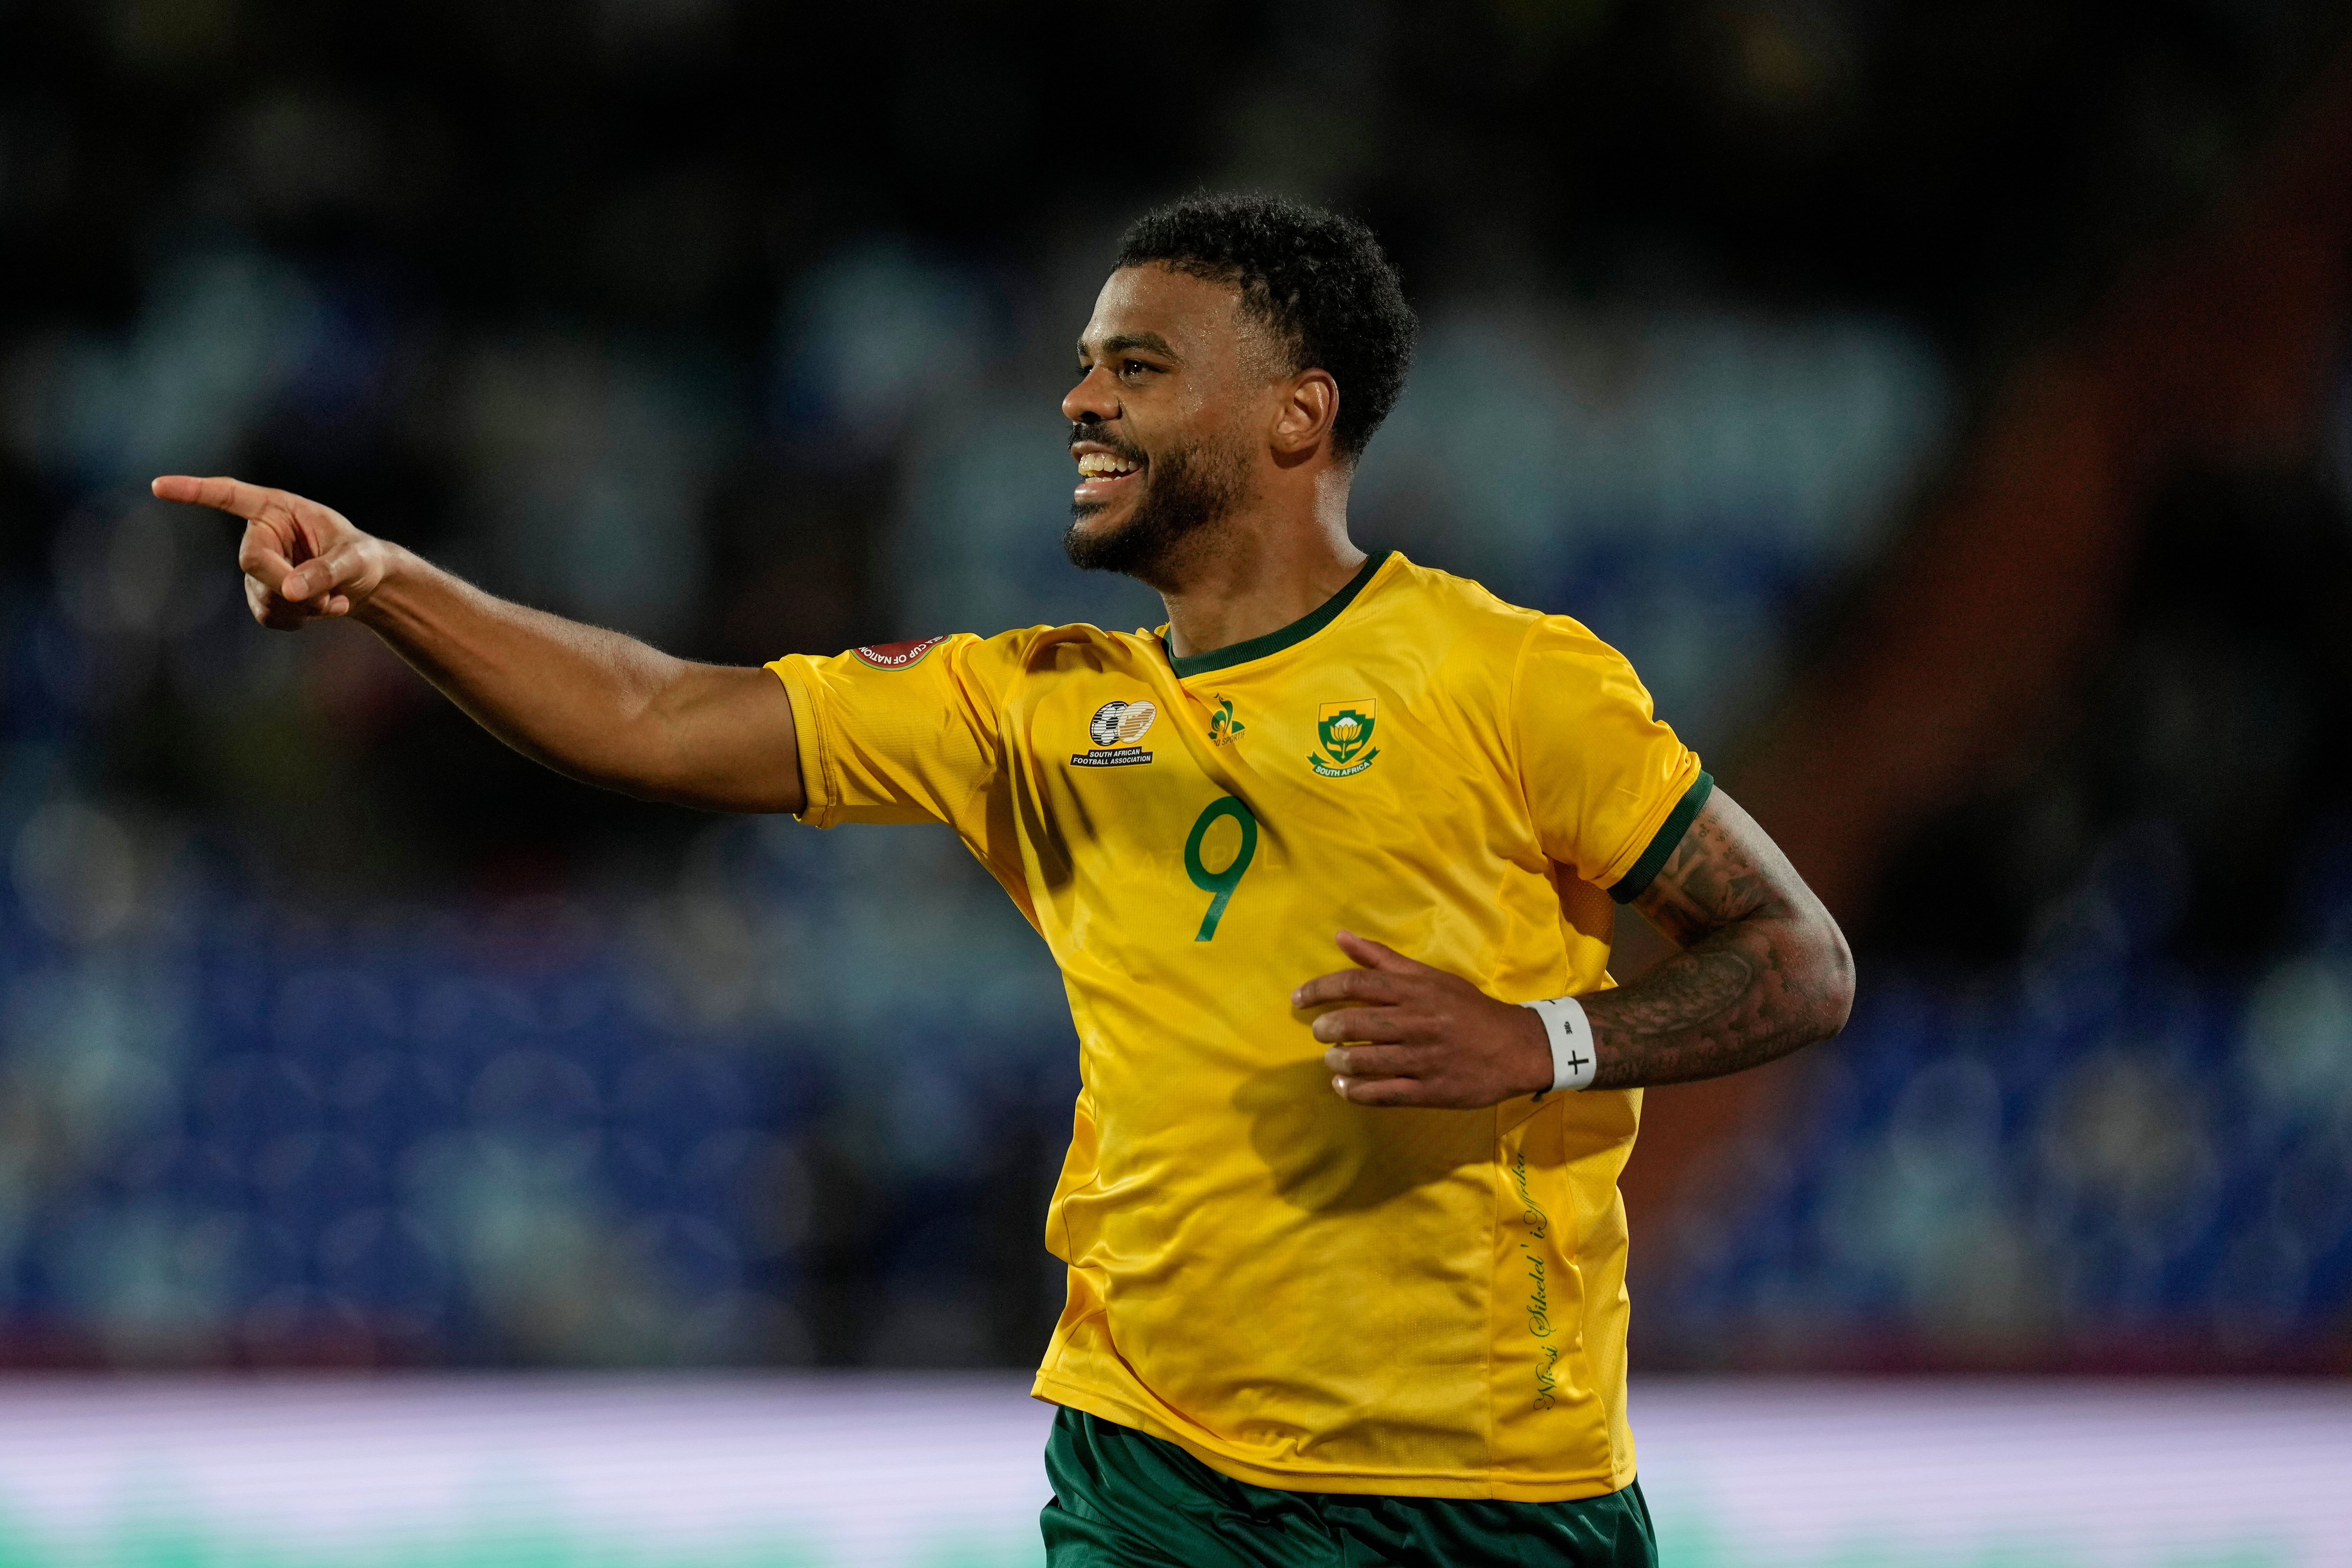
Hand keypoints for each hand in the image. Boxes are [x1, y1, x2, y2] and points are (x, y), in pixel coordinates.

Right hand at [152, 474, 395, 630]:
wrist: (366, 584)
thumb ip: (326, 572)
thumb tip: (288, 591)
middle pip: (251, 563)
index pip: (229, 495)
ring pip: (263, 596)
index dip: (194, 491)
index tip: (158, 486)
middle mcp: (261, 535)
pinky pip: (268, 616)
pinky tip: (321, 610)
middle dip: (289, 585)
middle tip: (329, 596)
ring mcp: (258, 567)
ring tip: (334, 600)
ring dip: (303, 607)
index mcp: (277, 509)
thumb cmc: (363, 558)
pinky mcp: (261, 595)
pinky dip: (298, 620)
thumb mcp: (356, 560)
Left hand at [1290, 930, 1553, 1107]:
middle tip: (1319, 1032)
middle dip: (1326, 1029)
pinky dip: (1356, 1091)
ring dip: (1338, 1062)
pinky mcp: (1431, 1091)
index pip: (1356, 984)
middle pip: (1356, 1023)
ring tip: (1333, 1060)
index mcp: (1416, 990)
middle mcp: (1418, 1022)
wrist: (1518, 1047)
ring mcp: (1424, 1059)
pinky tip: (1345, 1088)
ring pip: (1366, 1061)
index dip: (1320, 990)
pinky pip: (1383, 1094)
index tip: (1298, 999)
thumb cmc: (1468, 1009)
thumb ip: (1382, 959)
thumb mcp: (1429, 976)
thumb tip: (1341, 937)